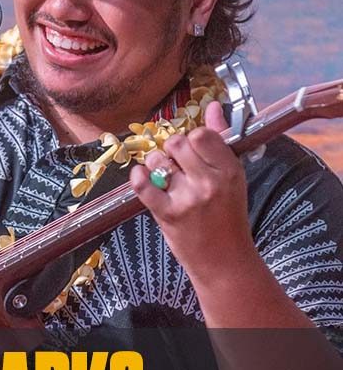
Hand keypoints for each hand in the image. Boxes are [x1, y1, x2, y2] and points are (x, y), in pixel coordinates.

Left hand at [129, 102, 257, 284]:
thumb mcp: (232, 179)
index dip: (191, 138)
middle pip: (177, 143)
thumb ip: (220, 141)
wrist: (224, 262)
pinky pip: (143, 186)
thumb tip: (214, 107)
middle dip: (172, 150)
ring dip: (156, 165)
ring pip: (158, 161)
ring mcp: (188, 198)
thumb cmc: (227, 218)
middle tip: (176, 164)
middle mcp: (210, 182)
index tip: (191, 149)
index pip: (202, 134)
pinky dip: (138, 178)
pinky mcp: (168, 214)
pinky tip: (141, 177)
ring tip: (165, 178)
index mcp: (230, 171)